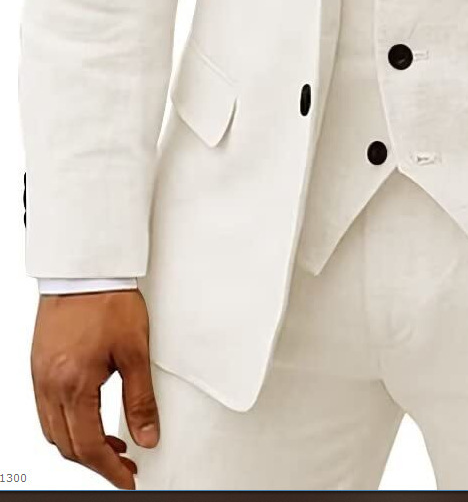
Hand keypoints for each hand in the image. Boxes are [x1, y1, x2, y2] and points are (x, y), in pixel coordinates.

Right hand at [31, 289, 158, 489]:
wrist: (84, 269)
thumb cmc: (108, 301)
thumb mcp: (135, 351)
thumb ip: (141, 398)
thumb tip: (148, 435)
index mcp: (73, 385)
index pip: (88, 446)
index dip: (109, 469)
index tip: (126, 478)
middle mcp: (49, 386)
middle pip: (67, 445)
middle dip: (95, 462)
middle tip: (124, 464)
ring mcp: (40, 377)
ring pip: (54, 430)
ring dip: (80, 444)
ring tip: (110, 444)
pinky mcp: (38, 366)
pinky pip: (46, 410)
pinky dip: (67, 423)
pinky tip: (88, 417)